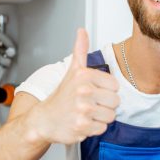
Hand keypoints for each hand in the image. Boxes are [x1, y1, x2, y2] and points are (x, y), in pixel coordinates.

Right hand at [34, 28, 119, 144]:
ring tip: (86, 114)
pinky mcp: (82, 126)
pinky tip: (82, 123)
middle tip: (89, 105)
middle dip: (104, 105)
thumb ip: (80, 50)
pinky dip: (94, 128)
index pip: (115, 86)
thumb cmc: (61, 97)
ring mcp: (83, 109)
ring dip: (100, 117)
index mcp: (84, 75)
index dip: (106, 91)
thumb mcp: (72, 71)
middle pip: (115, 102)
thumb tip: (82, 30)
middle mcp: (84, 91)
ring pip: (111, 116)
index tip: (93, 92)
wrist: (44, 120)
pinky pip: (102, 128)